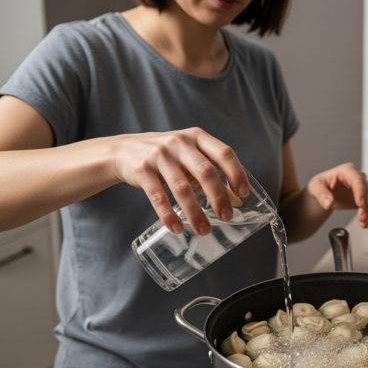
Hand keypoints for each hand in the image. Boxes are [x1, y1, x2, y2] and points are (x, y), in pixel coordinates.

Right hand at [112, 128, 249, 234]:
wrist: (124, 150)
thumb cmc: (166, 155)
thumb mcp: (188, 152)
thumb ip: (207, 169)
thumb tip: (232, 198)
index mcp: (197, 137)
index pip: (224, 153)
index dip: (236, 173)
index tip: (243, 194)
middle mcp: (180, 142)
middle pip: (206, 172)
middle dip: (219, 197)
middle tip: (226, 217)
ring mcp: (160, 155)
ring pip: (182, 188)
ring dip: (195, 212)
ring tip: (203, 230)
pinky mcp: (142, 169)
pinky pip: (158, 196)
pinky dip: (169, 215)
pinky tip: (177, 228)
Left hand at [307, 163, 367, 227]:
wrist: (325, 191)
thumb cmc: (322, 185)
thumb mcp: (315, 186)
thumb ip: (321, 194)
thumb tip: (328, 202)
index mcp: (346, 171)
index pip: (357, 180)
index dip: (360, 192)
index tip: (360, 204)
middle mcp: (358, 178)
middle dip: (367, 206)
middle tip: (361, 218)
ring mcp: (364, 188)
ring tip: (363, 222)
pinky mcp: (367, 198)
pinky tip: (366, 222)